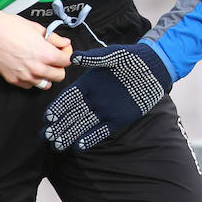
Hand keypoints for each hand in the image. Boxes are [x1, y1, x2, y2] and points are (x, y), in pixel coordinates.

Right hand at [0, 0, 71, 87]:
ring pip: (44, 85)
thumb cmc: (10, 26)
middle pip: (59, 76)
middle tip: (54, 59)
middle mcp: (36, 68)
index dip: (67, 55)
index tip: (62, 50)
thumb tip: (65, 43)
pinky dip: (32, 80)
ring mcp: (24, 76)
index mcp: (45, 54)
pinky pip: (29, 86)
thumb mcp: (36, 28)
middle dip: (59, 67)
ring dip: (46, 76)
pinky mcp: (12, 80)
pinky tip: (28, 69)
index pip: (67, 62)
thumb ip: (54, 38)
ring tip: (41, 65)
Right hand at [41, 43, 172, 150]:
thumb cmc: (133, 58)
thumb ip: (93, 58)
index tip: (48, 117)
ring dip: (70, 135)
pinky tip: (78, 146)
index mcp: (90, 83)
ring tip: (57, 145)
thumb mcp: (113, 55)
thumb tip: (73, 57)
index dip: (58, 107)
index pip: (69, 98)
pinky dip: (90, 138)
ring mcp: (106, 109)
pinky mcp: (118, 118)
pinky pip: (101, 130)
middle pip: (73, 114)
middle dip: (59, 126)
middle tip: (47, 136)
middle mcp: (95, 98)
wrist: (154, 68)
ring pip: (84, 124)